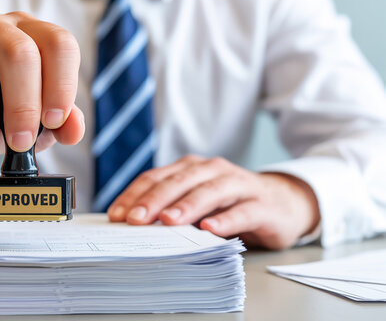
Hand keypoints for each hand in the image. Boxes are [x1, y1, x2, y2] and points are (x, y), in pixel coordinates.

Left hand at [107, 155, 320, 248]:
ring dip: (187, 206)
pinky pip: (242, 211)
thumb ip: (170, 206)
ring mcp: (239, 185)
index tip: (116, 215)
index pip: (156, 178)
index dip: (135, 195)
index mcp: (191, 168)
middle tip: (135, 219)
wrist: (282, 203)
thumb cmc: (229, 204)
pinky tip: (210, 229)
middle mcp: (213, 170)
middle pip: (179, 182)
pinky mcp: (262, 205)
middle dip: (154, 200)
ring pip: (209, 192)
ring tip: (169, 221)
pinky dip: (225, 220)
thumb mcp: (197, 202)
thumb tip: (131, 223)